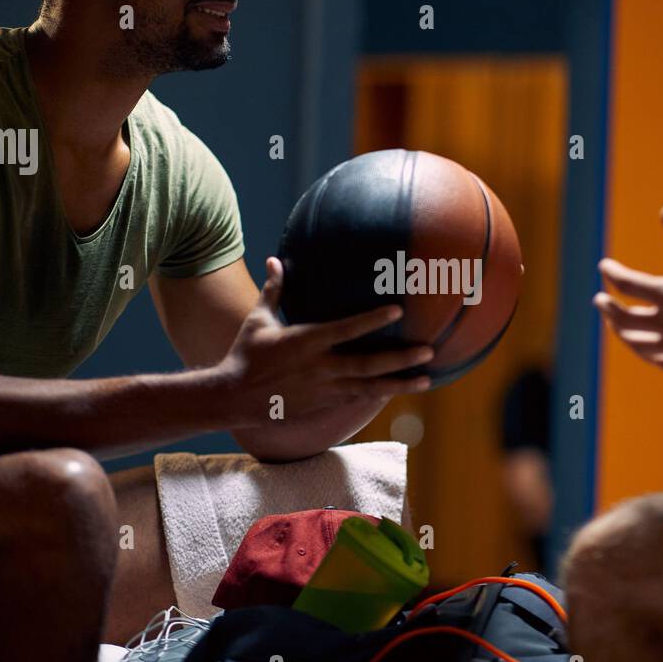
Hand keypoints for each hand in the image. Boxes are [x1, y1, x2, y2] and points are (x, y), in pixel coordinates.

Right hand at [213, 257, 432, 426]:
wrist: (234, 397)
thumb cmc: (246, 354)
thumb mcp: (258, 319)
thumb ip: (273, 289)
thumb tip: (273, 258)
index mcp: (305, 341)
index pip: (346, 329)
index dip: (372, 320)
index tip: (398, 311)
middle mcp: (320, 367)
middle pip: (367, 364)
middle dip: (399, 358)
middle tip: (428, 350)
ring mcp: (324, 388)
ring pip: (370, 387)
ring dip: (400, 383)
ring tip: (428, 378)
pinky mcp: (324, 403)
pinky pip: (359, 397)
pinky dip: (382, 393)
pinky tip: (402, 389)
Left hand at [594, 206, 662, 369]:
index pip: (626, 284)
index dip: (612, 273)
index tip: (605, 266)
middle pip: (623, 319)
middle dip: (607, 307)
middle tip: (599, 299)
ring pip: (635, 343)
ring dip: (619, 330)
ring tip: (613, 322)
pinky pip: (656, 360)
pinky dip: (642, 351)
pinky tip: (641, 346)